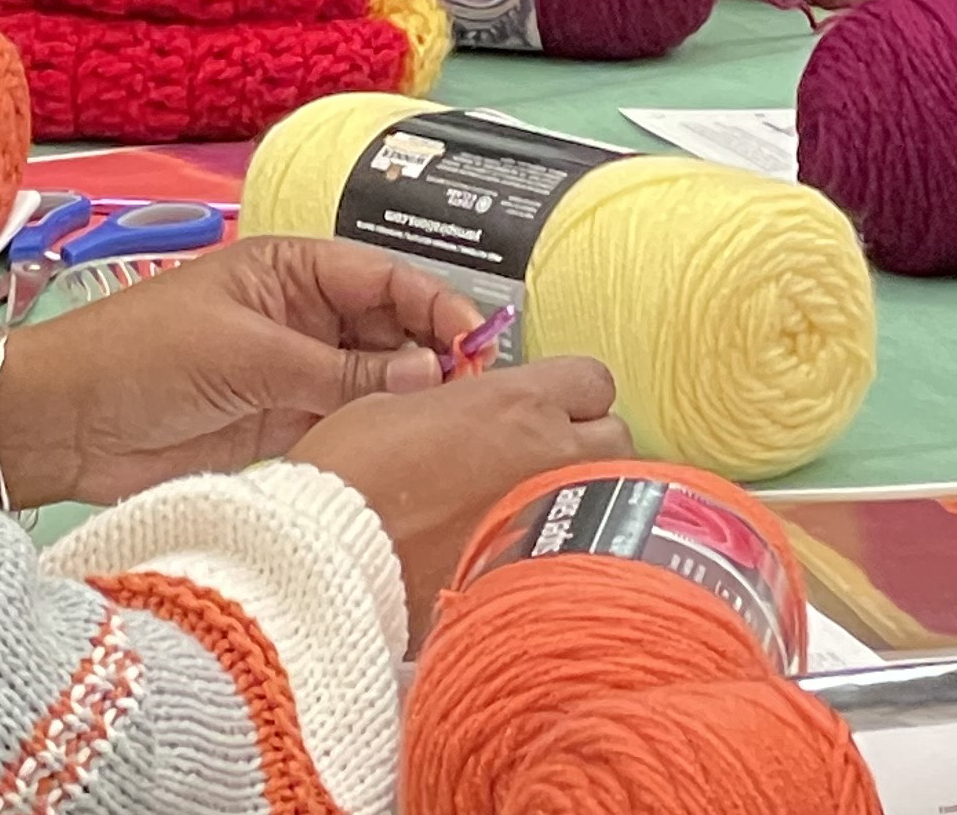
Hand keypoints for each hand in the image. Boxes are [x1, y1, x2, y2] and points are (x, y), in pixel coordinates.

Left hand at [0, 235, 484, 511]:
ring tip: (468, 432)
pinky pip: (352, 423)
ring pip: (379, 381)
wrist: (70, 423)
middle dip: (437, 357)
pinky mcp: (286, 425)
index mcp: (289, 269)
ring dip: (417, 401)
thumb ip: (339, 371)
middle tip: (487, 401)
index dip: (435, 306)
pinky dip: (385, 435)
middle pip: (392, 331)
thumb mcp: (247, 354)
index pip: (383, 278)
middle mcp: (302, 315)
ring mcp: (297, 372)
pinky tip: (420, 455)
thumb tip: (429, 374)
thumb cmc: (143, 356)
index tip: (480, 344)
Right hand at [296, 354, 630, 641]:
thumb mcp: (395, 404)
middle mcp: (552, 457)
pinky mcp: (548, 578)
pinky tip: (518, 554)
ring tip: (533, 507)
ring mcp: (557, 523)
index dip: (567, 390)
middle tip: (539, 454)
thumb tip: (471, 416)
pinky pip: (581, 553)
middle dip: (586, 442)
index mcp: (516, 403)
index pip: (591, 378)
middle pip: (618, 438)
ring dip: (584, 495)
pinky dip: (562, 551)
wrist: (338, 558)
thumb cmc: (354, 475)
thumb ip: (454, 402)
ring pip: (611, 499)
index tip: (542, 404)